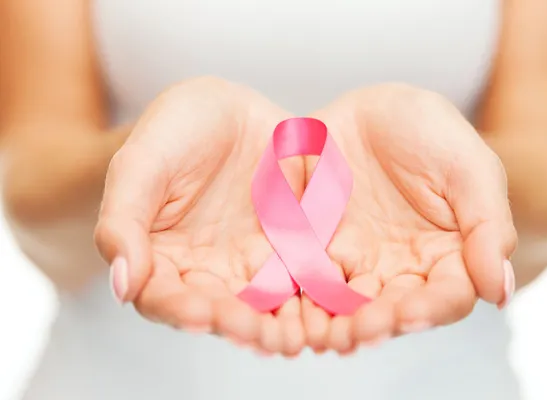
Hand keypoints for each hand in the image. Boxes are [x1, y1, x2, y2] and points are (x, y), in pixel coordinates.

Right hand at [94, 77, 305, 355]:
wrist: (226, 110)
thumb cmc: (173, 133)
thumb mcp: (141, 164)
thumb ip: (123, 221)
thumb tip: (123, 286)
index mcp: (161, 259)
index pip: (163, 297)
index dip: (179, 309)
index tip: (199, 313)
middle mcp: (207, 271)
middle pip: (219, 310)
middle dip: (237, 324)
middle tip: (254, 332)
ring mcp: (252, 262)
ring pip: (265, 304)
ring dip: (278, 323)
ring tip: (291, 333)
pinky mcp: (292, 248)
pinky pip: (304, 277)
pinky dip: (313, 294)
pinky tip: (326, 302)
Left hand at [302, 84, 516, 353]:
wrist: (369, 108)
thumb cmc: (428, 130)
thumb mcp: (468, 166)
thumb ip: (488, 225)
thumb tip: (499, 293)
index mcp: (448, 254)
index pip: (447, 295)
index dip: (431, 309)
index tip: (410, 314)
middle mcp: (403, 268)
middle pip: (394, 309)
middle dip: (378, 324)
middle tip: (360, 332)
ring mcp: (357, 261)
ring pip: (349, 305)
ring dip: (338, 324)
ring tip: (325, 334)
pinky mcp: (316, 250)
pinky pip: (308, 280)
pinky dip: (301, 300)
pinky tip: (293, 312)